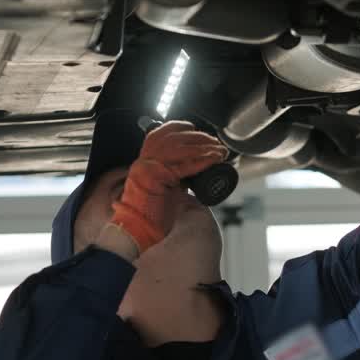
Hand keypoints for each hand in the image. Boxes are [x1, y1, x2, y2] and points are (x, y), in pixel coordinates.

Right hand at [110, 121, 226, 251]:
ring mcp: (148, 168)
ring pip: (180, 148)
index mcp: (145, 159)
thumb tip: (194, 166)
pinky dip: (202, 160)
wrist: (138, 230)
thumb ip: (173, 173)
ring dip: (205, 148)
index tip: (200, 132)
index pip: (162, 132)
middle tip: (216, 143)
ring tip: (220, 151)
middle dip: (199, 138)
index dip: (183, 128)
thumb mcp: (163, 185)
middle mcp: (145, 160)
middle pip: (174, 138)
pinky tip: (214, 159)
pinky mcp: (156, 179)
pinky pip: (183, 165)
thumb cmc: (152, 213)